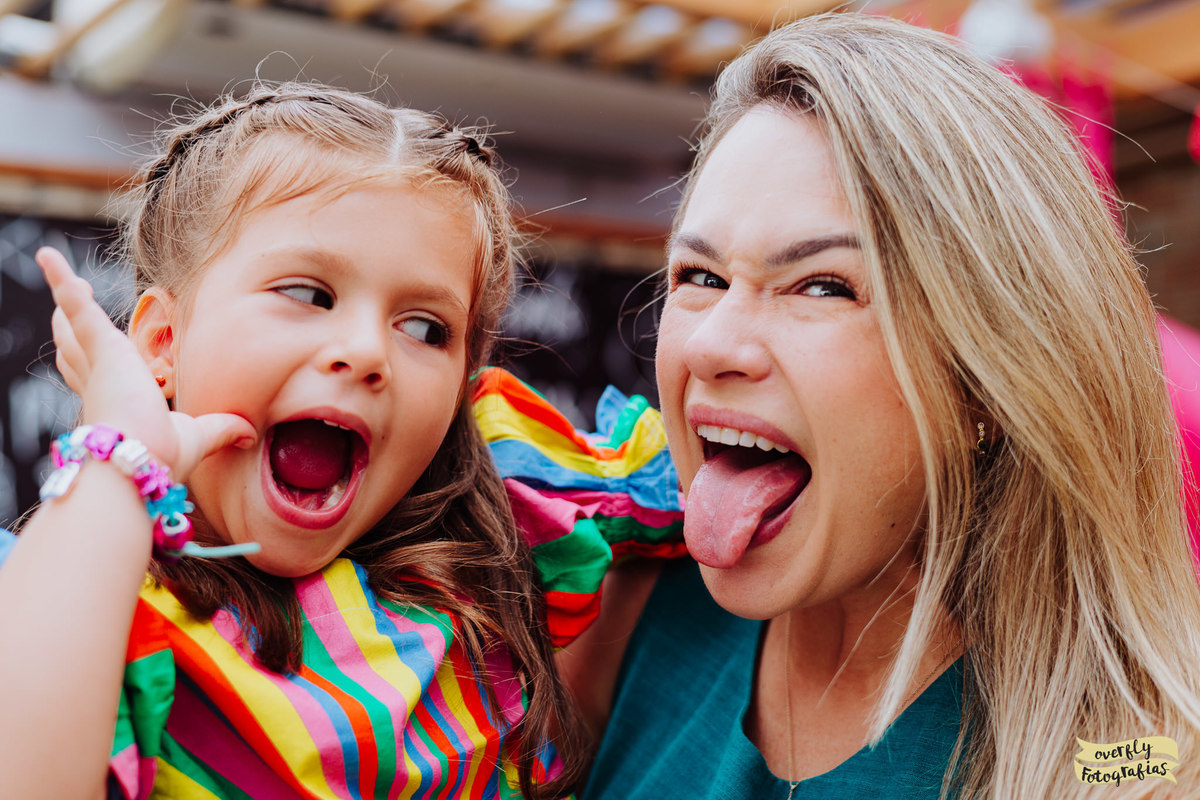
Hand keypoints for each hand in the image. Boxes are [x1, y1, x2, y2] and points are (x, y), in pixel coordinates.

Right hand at [36, 247, 255, 480]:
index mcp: (120, 406)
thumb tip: (248, 434)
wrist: (133, 461)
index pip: (102, 382)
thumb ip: (221, 429)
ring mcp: (98, 364)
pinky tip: (49, 256)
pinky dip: (62, 280)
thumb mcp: (196, 436)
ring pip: (74, 328)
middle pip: (78, 354)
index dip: (98, 369)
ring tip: (63, 276)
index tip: (106, 357)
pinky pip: (78, 305)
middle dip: (71, 332)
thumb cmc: (159, 457)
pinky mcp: (102, 346)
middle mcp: (101, 385)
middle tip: (68, 311)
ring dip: (68, 302)